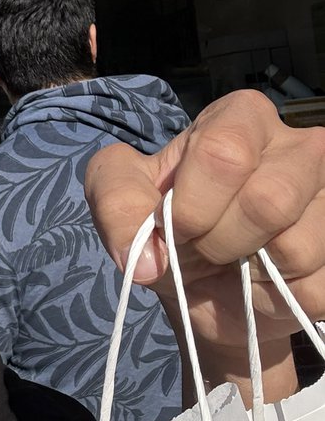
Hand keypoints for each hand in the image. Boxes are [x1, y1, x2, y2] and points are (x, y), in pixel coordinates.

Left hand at [85, 91, 324, 403]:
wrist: (205, 291)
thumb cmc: (168, 229)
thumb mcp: (121, 203)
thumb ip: (115, 205)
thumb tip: (146, 259)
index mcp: (240, 118)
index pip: (224, 153)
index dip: (192, 205)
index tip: (175, 226)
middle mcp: (300, 145)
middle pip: (268, 201)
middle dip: (220, 241)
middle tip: (206, 247)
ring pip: (297, 247)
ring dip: (250, 274)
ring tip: (238, 261)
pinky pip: (316, 290)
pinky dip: (276, 301)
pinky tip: (266, 283)